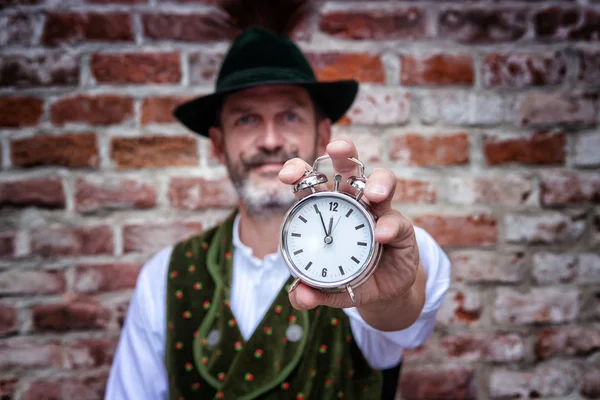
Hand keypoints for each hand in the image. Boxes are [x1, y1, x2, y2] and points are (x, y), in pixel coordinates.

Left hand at [279, 139, 422, 314]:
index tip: (287, 175)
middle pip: (349, 168)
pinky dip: (390, 226)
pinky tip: (381, 235)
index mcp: (327, 209)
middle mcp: (354, 203)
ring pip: (381, 184)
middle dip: (344, 152)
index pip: (312, 183)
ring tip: (374, 194)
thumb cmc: (348, 277)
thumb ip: (310, 291)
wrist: (381, 292)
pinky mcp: (401, 230)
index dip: (300, 172)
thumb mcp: (327, 287)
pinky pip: (397, 222)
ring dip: (378, 183)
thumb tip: (300, 297)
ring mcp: (380, 213)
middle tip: (337, 148)